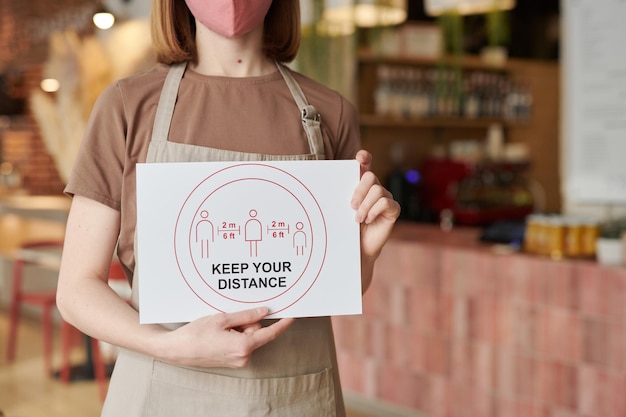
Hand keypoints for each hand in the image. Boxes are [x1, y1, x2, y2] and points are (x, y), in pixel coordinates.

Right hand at [158, 307, 294, 367]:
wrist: (177, 350)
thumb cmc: (196, 334)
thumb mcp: (222, 319)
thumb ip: (246, 315)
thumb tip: (264, 312)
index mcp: (243, 346)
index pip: (269, 333)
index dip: (282, 324)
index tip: (292, 316)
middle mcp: (243, 357)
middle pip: (256, 332)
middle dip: (246, 322)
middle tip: (228, 319)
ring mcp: (237, 361)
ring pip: (248, 337)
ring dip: (238, 329)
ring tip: (219, 328)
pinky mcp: (232, 361)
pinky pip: (240, 343)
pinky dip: (234, 335)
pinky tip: (219, 334)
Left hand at [351, 150, 400, 258]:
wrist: (359, 247)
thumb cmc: (349, 227)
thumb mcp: (343, 209)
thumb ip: (343, 196)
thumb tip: (330, 184)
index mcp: (362, 185)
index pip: (365, 165)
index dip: (364, 158)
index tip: (360, 157)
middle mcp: (375, 188)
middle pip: (370, 176)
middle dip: (359, 191)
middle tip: (351, 206)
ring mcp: (386, 197)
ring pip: (377, 190)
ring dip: (365, 206)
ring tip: (358, 219)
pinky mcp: (394, 209)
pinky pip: (385, 203)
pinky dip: (374, 211)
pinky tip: (369, 220)